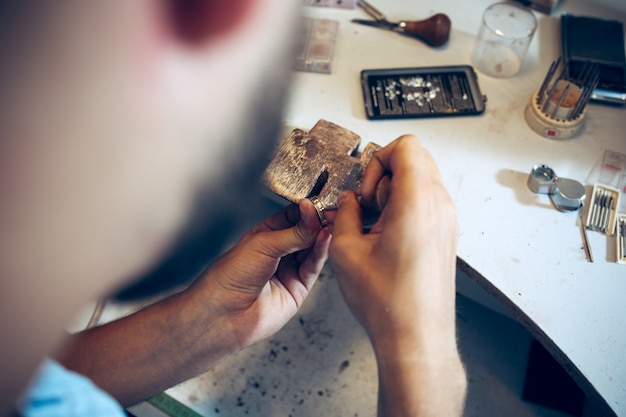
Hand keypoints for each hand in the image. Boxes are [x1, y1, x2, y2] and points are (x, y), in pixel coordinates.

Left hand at [188, 199, 330, 350]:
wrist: (224, 312)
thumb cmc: (230, 276)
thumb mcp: (263, 244)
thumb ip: (293, 232)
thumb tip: (314, 216)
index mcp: (266, 235)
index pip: (293, 217)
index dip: (307, 209)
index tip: (318, 202)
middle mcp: (279, 252)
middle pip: (306, 232)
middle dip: (318, 222)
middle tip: (329, 211)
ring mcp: (290, 270)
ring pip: (313, 249)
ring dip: (322, 235)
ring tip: (329, 222)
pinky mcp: (298, 288)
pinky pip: (314, 267)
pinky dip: (321, 251)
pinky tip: (325, 237)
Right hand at [330, 135, 458, 345]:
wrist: (416, 338)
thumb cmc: (389, 303)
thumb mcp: (346, 250)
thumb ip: (344, 213)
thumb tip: (348, 202)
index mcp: (417, 202)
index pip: (405, 146)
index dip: (377, 160)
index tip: (366, 191)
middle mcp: (440, 206)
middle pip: (415, 158)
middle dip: (385, 175)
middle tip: (369, 206)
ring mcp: (448, 221)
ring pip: (422, 179)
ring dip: (395, 192)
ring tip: (377, 225)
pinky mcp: (447, 235)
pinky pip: (428, 202)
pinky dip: (406, 207)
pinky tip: (388, 237)